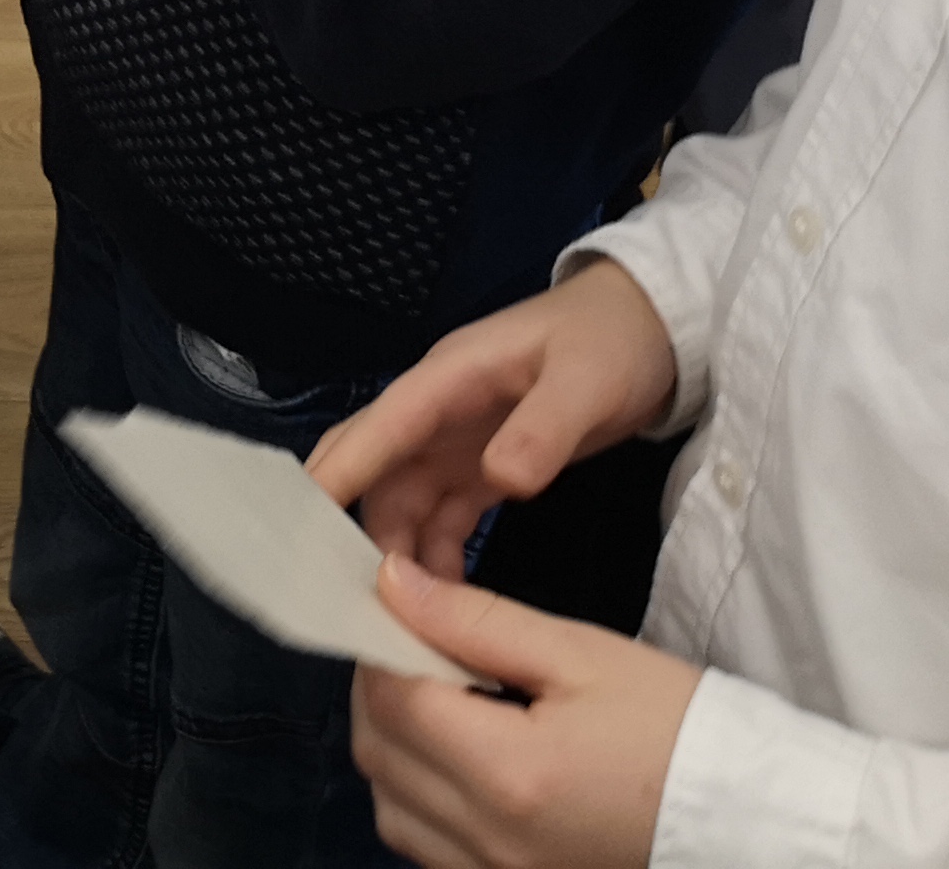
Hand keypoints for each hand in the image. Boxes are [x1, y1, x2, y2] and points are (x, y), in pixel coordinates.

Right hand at [308, 266, 677, 580]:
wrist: (648, 330)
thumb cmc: (610, 342)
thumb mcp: (586, 382)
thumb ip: (544, 428)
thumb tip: (500, 480)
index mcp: (449, 378)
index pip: (380, 426)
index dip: (339, 473)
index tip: (299, 528)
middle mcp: (438, 411)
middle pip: (375, 470)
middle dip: (352, 527)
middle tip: (344, 597)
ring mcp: (456, 441)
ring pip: (403, 503)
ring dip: (398, 555)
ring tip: (401, 618)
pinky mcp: (480, 468)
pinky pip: (442, 519)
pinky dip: (436, 558)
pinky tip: (443, 605)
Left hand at [351, 558, 696, 868]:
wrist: (745, 815)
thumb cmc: (675, 728)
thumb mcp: (580, 654)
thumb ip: (475, 619)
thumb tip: (393, 583)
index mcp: (509, 771)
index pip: (393, 697)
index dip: (379, 641)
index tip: (395, 605)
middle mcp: (490, 838)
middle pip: (378, 753)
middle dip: (380, 688)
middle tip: (417, 643)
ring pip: (389, 807)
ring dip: (393, 745)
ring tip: (440, 698)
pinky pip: (424, 846)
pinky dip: (417, 797)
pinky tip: (458, 757)